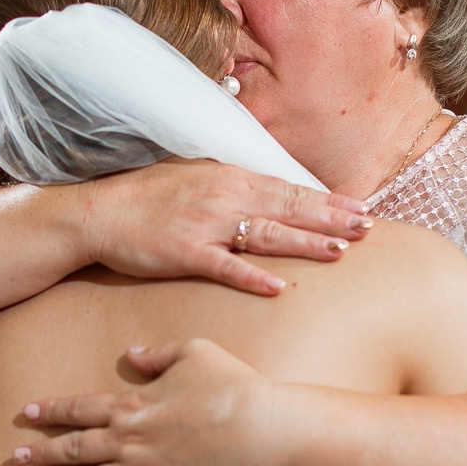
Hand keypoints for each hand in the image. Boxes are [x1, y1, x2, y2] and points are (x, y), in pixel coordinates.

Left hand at [14, 339, 272, 465]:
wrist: (260, 433)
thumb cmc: (233, 388)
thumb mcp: (194, 352)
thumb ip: (158, 353)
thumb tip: (133, 353)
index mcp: (132, 406)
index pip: (80, 408)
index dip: (51, 411)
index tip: (28, 414)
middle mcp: (128, 442)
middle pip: (75, 448)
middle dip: (43, 453)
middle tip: (17, 458)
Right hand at [74, 160, 373, 296]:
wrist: (98, 213)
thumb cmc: (147, 198)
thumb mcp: (196, 179)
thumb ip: (234, 186)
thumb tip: (269, 192)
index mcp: (229, 178)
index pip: (289, 188)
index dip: (327, 200)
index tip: (360, 208)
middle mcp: (224, 197)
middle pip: (288, 208)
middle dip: (330, 219)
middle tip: (368, 229)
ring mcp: (205, 225)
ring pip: (265, 234)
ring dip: (303, 243)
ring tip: (339, 252)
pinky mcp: (185, 252)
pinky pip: (224, 266)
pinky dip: (252, 276)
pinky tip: (278, 286)